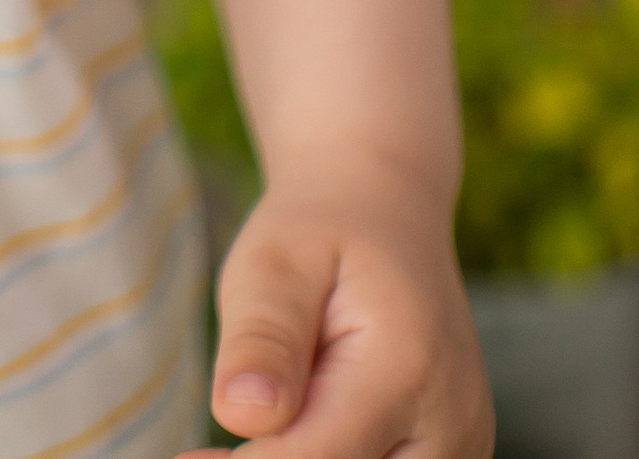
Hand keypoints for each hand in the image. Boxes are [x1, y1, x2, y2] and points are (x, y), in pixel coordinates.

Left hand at [184, 171, 491, 458]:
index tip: (192, 457)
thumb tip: (240, 415)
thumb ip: (263, 339)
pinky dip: (336, 458)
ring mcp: (460, 448)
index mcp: (407, 370)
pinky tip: (296, 430)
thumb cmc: (320, 237)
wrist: (388, 218)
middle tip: (207, 451)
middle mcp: (450, 425)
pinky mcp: (452, 458)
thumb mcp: (277, 262)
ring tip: (266, 417)